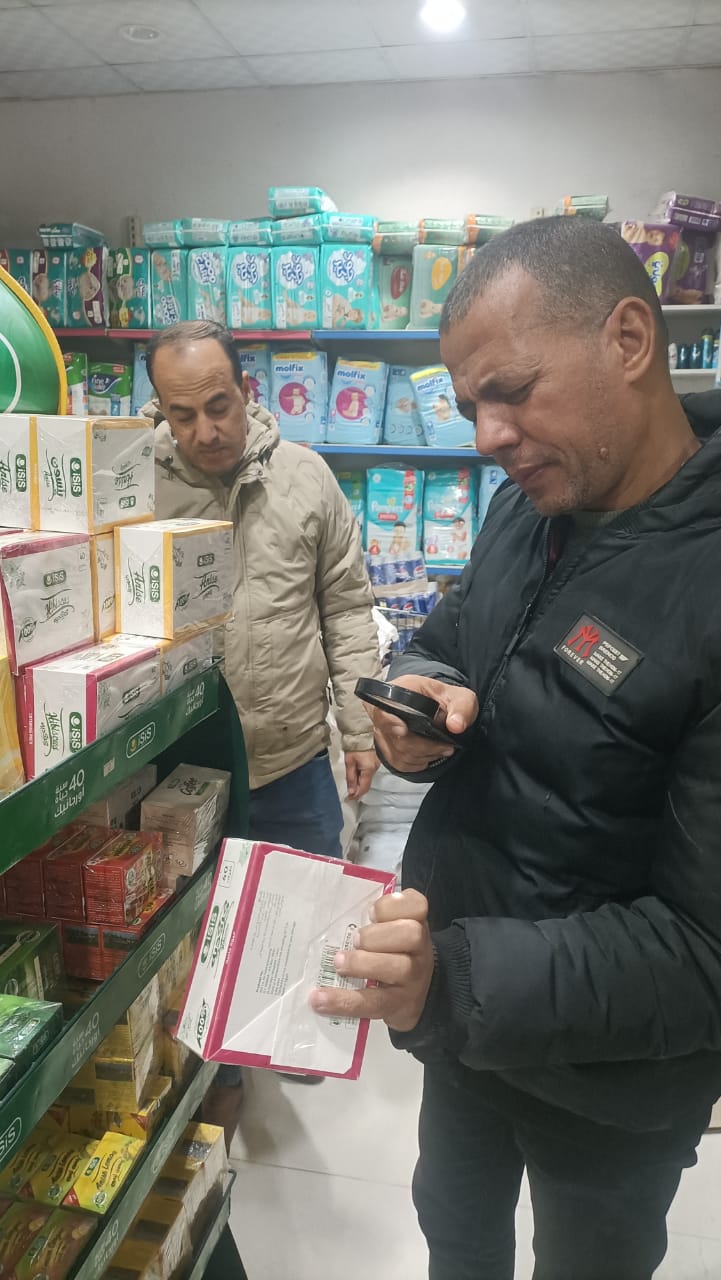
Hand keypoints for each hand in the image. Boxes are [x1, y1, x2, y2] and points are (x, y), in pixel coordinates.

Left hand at [309, 888, 433, 1032]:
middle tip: (355, 941)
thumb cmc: (392, 952)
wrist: (414, 995)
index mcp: (416, 923)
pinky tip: (320, 999)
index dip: (391, 906)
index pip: (416, 905)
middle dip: (377, 935)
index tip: (370, 913)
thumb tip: (333, 917)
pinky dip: (343, 1001)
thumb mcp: (388, 930)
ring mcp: (413, 979)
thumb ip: (371, 920)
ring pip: (398, 968)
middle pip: (410, 934)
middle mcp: (420, 949)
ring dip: (362, 964)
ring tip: (338, 964)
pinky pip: (373, 1004)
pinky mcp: (399, 1006)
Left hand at [344, 749, 378, 799]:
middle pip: (367, 785)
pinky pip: (369, 774)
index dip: (356, 795)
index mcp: (368, 769)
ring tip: (351, 786)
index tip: (349, 798)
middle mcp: (374, 769)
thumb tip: (352, 790)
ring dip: (360, 784)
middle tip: (349, 794)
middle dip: (358, 791)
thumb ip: (351, 778)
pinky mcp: (374, 763)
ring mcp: (375, 766)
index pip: (363, 788)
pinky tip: (356, 778)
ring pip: (368, 780)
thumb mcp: (349, 763)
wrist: (361, 734)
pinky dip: (362, 778)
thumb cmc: (355, 746)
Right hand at [370, 675, 478, 773]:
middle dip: (424, 746)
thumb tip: (455, 725)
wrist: (440, 708)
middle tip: (446, 746)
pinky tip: (429, 753)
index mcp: (399, 692)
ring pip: (399, 753)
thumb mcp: (461, 697)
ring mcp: (383, 731)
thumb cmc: (446, 700)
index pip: (381, 708)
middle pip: (395, 738)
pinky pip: (400, 763)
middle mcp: (385, 711)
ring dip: (425, 755)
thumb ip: (461, 708)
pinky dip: (418, 762)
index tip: (403, 730)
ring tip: (442, 748)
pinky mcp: (387, 748)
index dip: (389, 722)